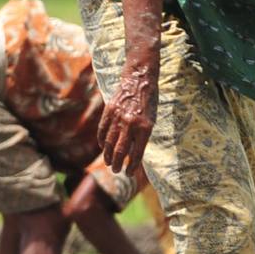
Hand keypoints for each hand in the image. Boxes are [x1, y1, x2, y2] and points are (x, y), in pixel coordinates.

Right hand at [99, 63, 158, 177]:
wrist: (139, 80)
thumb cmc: (148, 102)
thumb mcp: (151, 119)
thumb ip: (142, 135)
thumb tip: (132, 154)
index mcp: (145, 127)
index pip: (137, 153)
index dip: (132, 165)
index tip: (129, 172)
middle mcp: (131, 124)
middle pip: (121, 150)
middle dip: (118, 164)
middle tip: (116, 170)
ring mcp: (118, 117)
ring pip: (110, 142)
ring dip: (108, 155)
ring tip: (110, 163)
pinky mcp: (109, 111)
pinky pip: (103, 130)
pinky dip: (102, 141)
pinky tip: (104, 147)